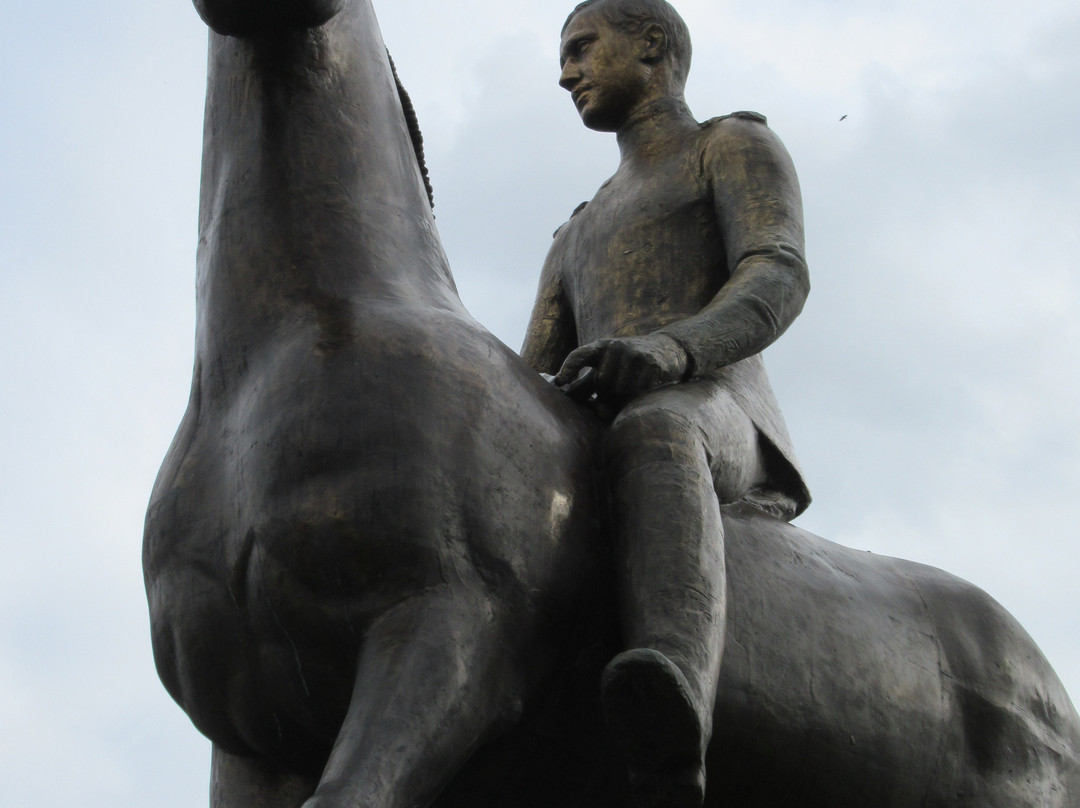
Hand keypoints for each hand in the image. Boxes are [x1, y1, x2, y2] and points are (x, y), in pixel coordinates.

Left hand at [554, 334, 688, 404]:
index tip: (559, 382)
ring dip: (624, 397)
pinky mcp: (650, 362)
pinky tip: (646, 385)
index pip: (579, 355)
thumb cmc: (629, 364)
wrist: (666, 350)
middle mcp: (615, 346)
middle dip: (608, 395)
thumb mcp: (607, 368)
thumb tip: (576, 403)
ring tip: (632, 387)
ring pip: (620, 390)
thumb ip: (587, 385)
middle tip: (618, 391)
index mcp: (600, 346)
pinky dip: (639, 395)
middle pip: (602, 384)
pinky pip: (638, 391)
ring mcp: (633, 353)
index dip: (568, 368)